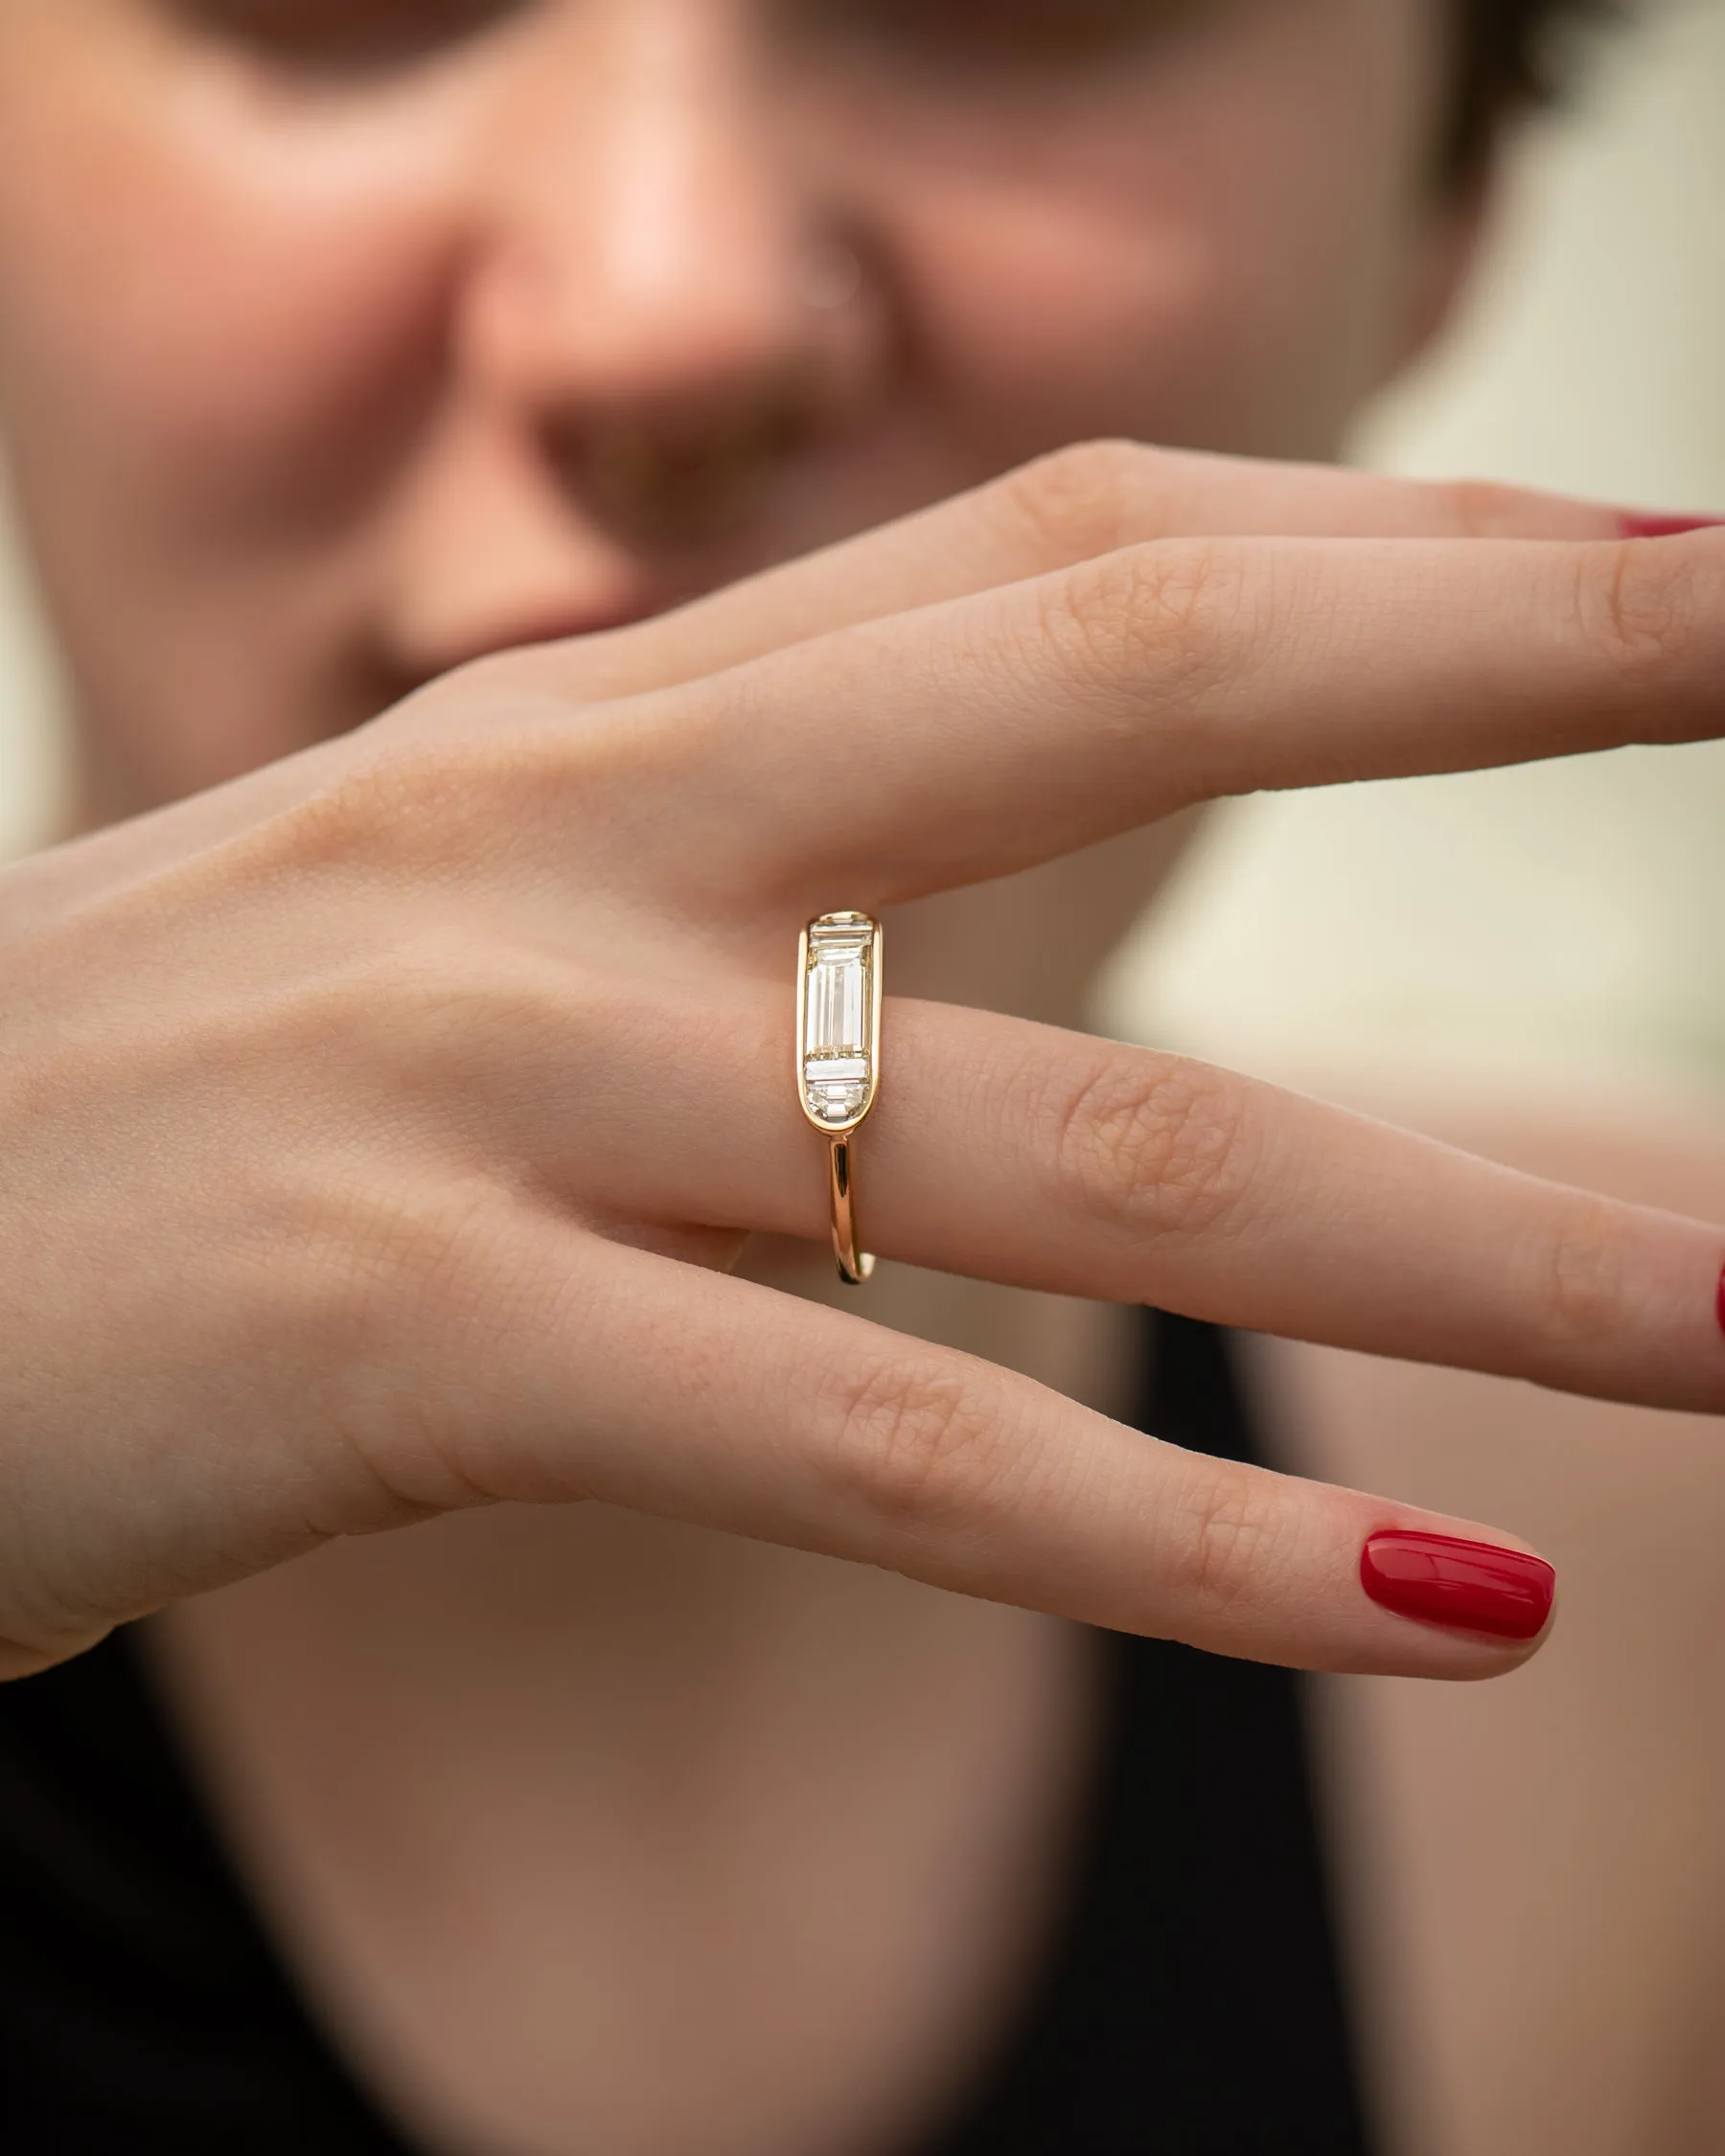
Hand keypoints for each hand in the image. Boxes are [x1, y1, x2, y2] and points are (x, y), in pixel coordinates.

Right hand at [2, 442, 1719, 1680]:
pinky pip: (876, 1451)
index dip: (1378, 534)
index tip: (1655, 557)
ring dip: (1469, 1246)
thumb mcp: (427, 937)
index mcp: (592, 736)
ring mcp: (494, 1092)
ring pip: (1078, 1161)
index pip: (1066, 556)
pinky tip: (1450, 1603)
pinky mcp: (403, 1348)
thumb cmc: (125, 1109)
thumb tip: (943, 944)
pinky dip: (1182, 1546)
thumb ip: (694, 901)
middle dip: (1508, 667)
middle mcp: (572, 853)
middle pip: (1122, 692)